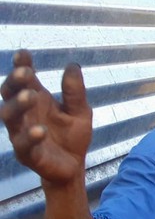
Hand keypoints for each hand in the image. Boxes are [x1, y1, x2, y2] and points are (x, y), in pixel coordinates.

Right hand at [1, 50, 92, 183]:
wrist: (75, 165)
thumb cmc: (72, 135)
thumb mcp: (80, 111)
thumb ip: (75, 92)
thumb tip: (73, 65)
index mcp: (37, 100)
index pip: (24, 80)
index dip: (21, 66)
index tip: (23, 54)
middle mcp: (24, 115)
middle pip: (10, 95)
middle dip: (15, 82)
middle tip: (25, 72)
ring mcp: (22, 134)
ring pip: (10, 118)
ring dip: (18, 105)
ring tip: (31, 95)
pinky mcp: (28, 154)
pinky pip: (25, 145)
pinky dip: (31, 136)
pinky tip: (40, 130)